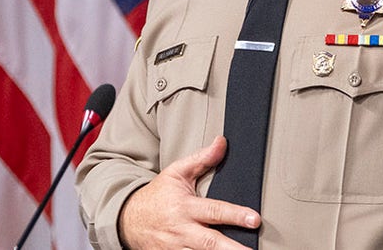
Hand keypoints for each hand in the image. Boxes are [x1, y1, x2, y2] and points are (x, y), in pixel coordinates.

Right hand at [118, 136, 259, 249]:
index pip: (214, 210)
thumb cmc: (157, 195)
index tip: (255, 219)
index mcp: (185, 206)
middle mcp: (182, 229)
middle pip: (210, 243)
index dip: (235, 215)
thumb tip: (222, 143)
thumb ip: (201, 159)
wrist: (127, 219)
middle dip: (232, 249)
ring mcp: (176, 248)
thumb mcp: (177, 172)